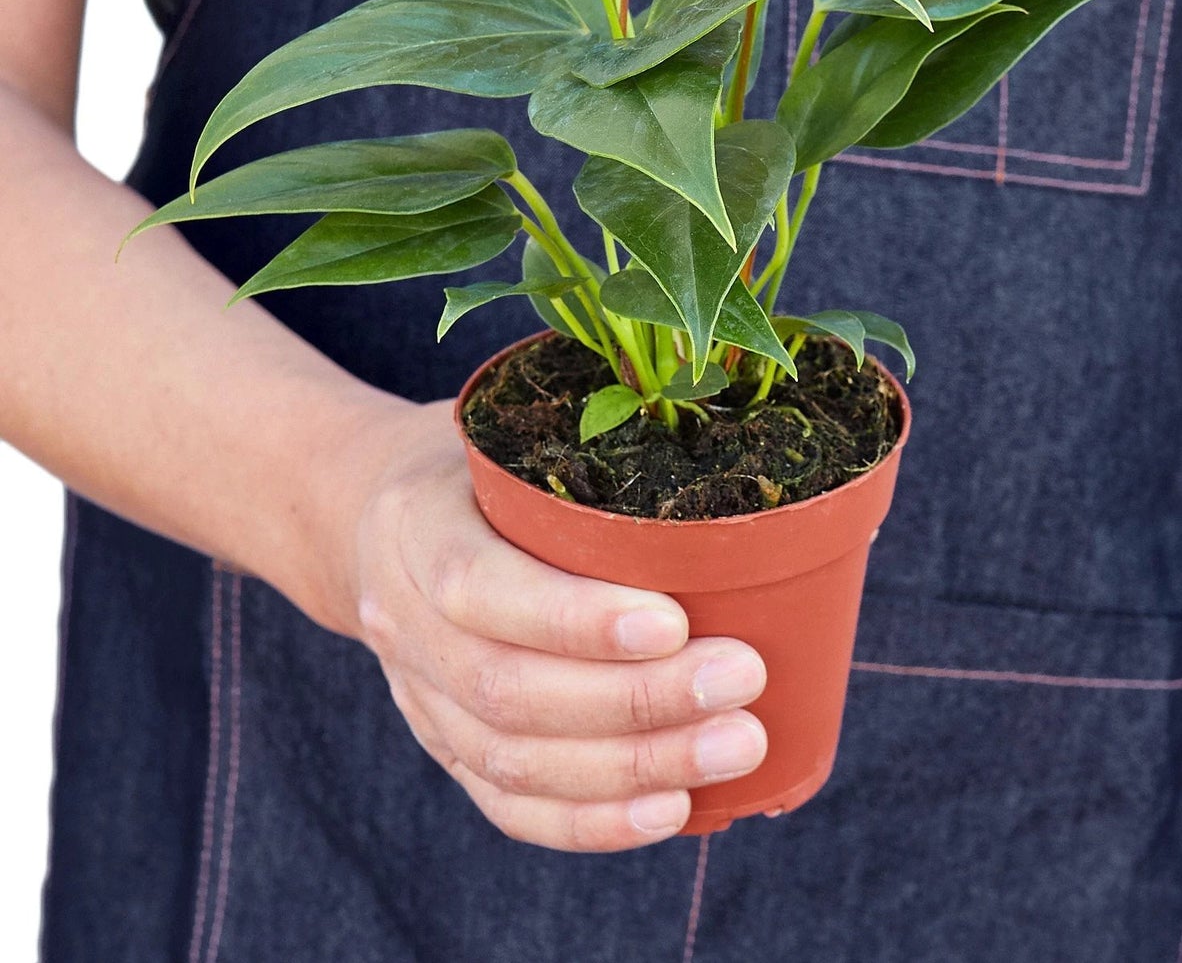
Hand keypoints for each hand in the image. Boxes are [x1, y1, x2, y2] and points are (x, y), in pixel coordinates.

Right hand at [335, 399, 767, 851]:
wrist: (365, 513)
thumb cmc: (472, 465)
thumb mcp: (505, 435)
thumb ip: (579, 462)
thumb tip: (725, 482)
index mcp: (415, 527)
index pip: (479, 587)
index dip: (574, 618)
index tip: (675, 622)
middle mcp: (402, 621)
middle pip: (507, 689)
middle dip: (636, 699)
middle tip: (742, 679)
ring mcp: (417, 696)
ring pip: (514, 760)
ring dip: (634, 766)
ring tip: (736, 744)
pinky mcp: (444, 746)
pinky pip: (510, 805)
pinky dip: (593, 821)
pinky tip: (672, 809)